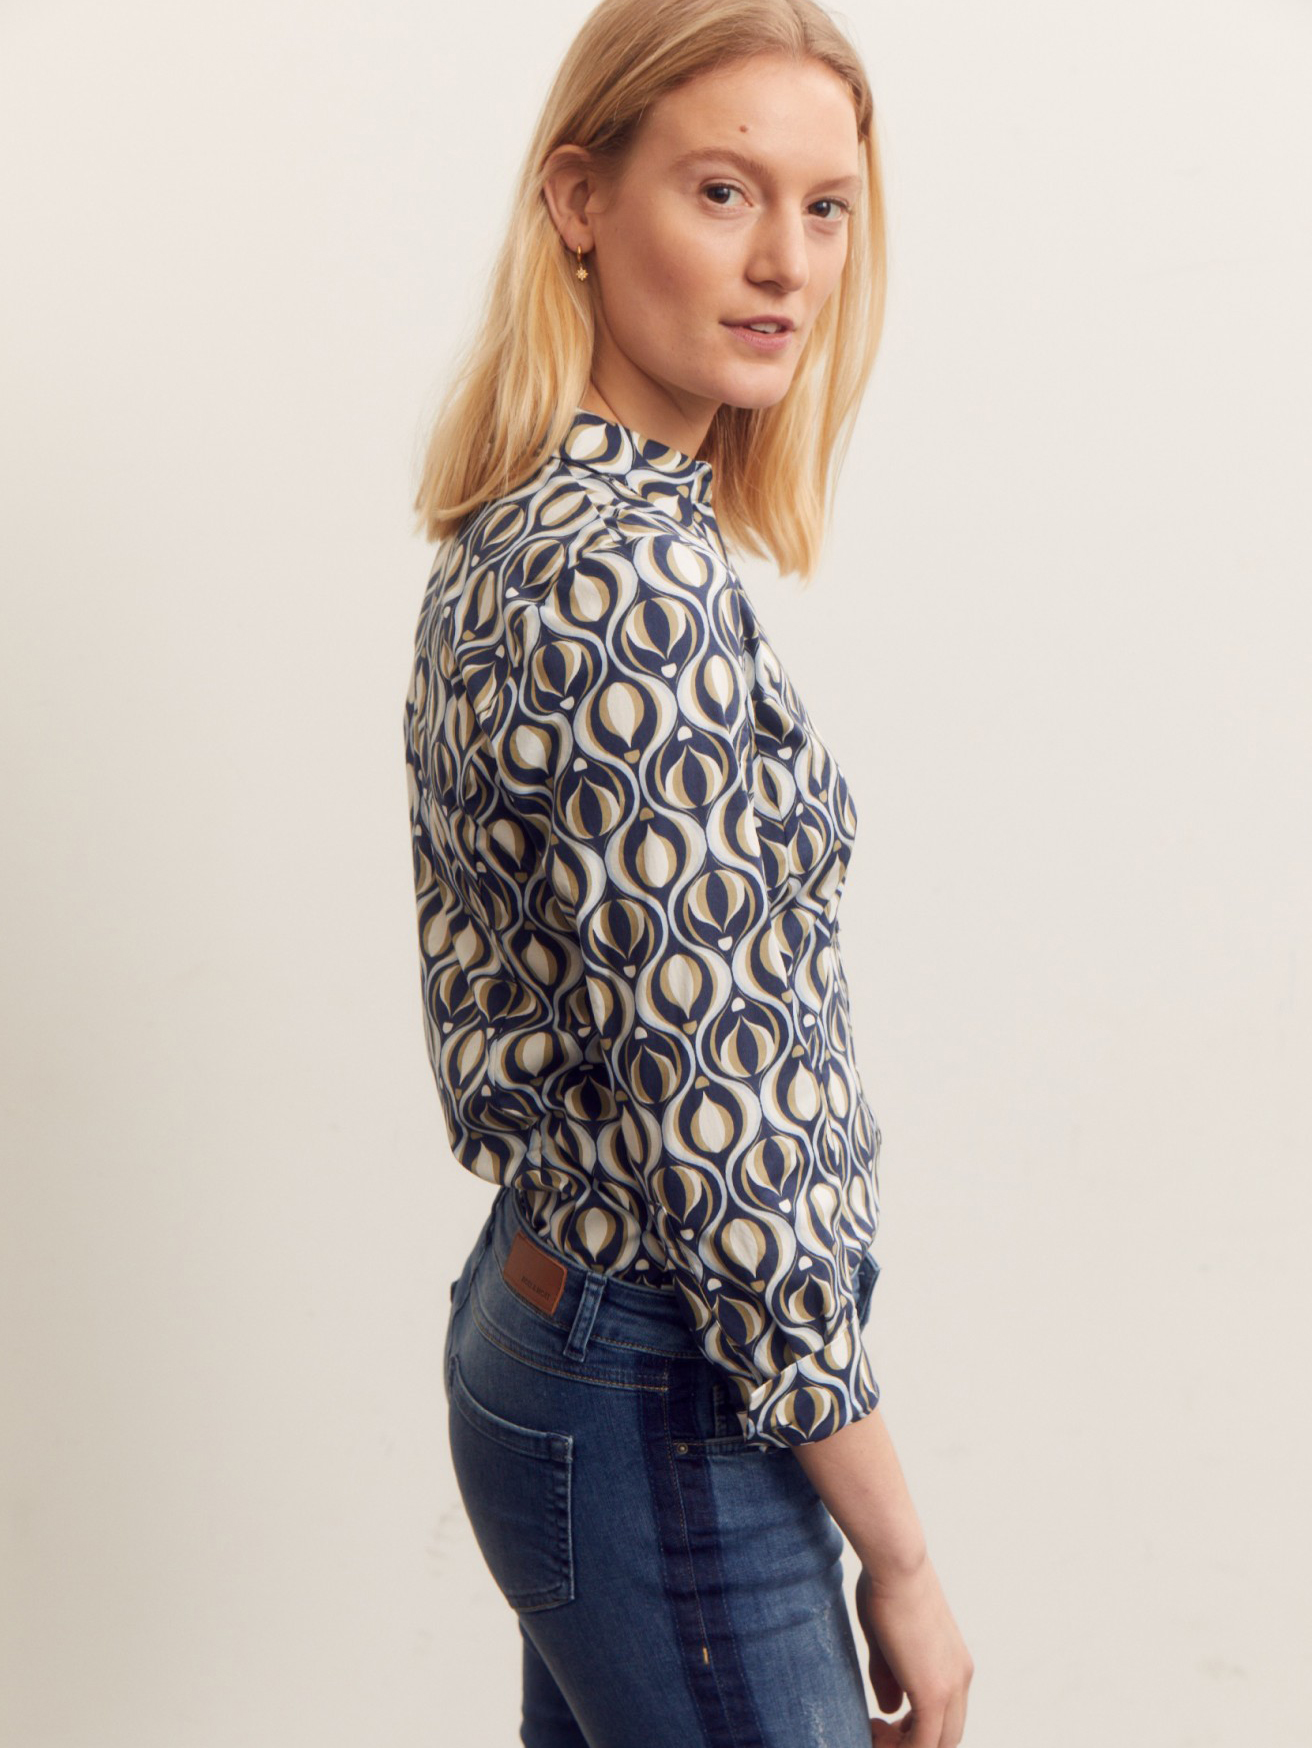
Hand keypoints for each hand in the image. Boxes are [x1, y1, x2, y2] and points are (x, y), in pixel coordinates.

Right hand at [855, 1555, 973, 1746]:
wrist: (896, 1563)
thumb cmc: (886, 1588)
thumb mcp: (887, 1642)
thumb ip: (890, 1678)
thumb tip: (891, 1711)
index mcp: (955, 1664)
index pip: (945, 1716)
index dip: (915, 1728)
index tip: (883, 1722)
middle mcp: (961, 1678)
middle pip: (947, 1737)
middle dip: (910, 1743)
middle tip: (877, 1730)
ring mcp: (951, 1686)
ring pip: (938, 1745)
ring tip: (873, 1732)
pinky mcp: (933, 1692)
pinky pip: (923, 1745)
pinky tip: (872, 1729)